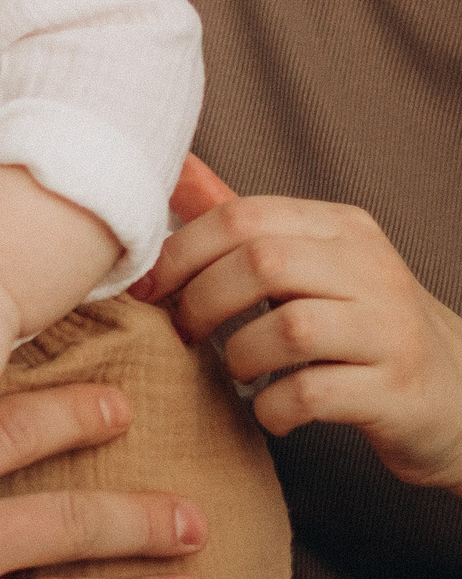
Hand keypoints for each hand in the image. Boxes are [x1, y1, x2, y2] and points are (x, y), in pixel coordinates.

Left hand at [134, 156, 461, 492]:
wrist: (458, 396)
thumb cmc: (361, 325)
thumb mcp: (310, 261)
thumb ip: (243, 222)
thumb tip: (175, 168)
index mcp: (343, 228)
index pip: (244, 216)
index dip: (180, 251)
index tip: (148, 288)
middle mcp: (374, 270)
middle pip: (262, 263)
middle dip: (202, 301)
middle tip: (184, 332)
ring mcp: (392, 331)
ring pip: (289, 327)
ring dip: (240, 355)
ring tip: (236, 370)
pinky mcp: (398, 392)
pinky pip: (314, 393)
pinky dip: (274, 406)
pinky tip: (271, 410)